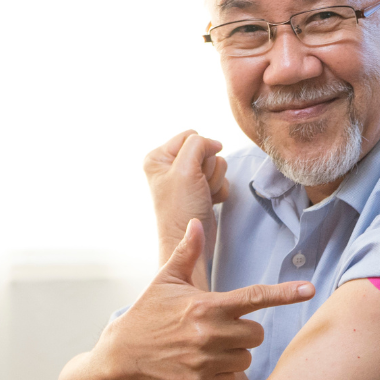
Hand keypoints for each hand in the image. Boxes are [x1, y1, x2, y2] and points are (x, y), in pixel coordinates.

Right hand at [93, 220, 316, 379]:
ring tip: (207, 346)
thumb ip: (187, 253)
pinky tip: (200, 364)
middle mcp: (208, 333)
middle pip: (256, 334)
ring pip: (246, 357)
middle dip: (244, 331)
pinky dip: (221, 373)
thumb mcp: (166, 281)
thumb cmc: (147, 314)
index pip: (255, 297)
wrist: (121, 355)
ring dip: (234, 353)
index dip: (285, 293)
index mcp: (206, 305)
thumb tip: (196, 223)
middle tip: (219, 327)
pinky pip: (230, 378)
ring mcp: (204, 361)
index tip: (309, 289)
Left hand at [144, 130, 227, 267]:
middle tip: (197, 187)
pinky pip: (221, 179)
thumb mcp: (185, 170)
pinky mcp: (201, 189)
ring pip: (217, 164)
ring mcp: (187, 178)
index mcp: (158, 157)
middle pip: (206, 150)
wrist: (191, 242)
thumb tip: (215, 144)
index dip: (200, 152)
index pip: (192, 136)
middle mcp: (171, 166)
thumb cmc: (182, 209)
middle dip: (208, 169)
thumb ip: (198, 145)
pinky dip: (219, 191)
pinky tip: (208, 202)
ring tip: (202, 196)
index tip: (191, 174)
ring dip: (215, 181)